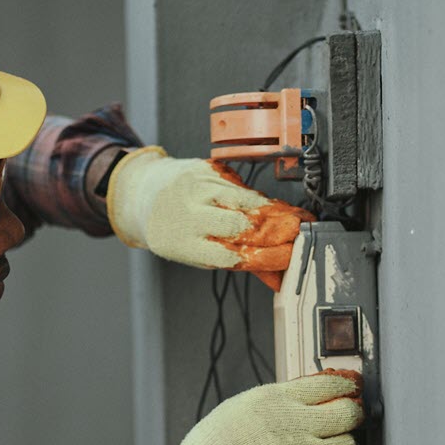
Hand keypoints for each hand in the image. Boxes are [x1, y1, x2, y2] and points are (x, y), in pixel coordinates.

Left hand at [106, 146, 314, 289]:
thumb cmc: (174, 230)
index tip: (288, 257)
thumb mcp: (196, 253)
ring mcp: (197, 187)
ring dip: (274, 212)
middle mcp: (188, 213)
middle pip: (242, 225)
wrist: (145, 191)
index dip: (265, 257)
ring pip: (246, 201)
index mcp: (184, 244)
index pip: (231, 255)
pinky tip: (270, 205)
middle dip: (275, 232)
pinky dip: (258, 197)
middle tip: (299, 235)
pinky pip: (241, 185)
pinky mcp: (206, 169)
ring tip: (293, 220)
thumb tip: (276, 275)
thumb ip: (236, 261)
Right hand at [141, 370, 362, 444]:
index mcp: (276, 399)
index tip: (350, 390)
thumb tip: (305, 399)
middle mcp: (294, 423)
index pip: (329, 383)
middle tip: (347, 421)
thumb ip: (276, 402)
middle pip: (348, 413)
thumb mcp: (242, 406)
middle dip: (351, 416)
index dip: (346, 386)